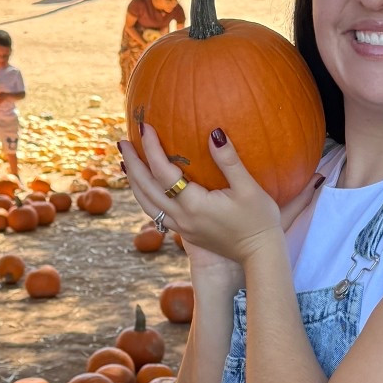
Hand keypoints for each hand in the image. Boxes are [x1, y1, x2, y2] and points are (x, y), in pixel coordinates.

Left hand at [122, 123, 321, 269]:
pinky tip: (146, 187)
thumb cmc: (259, 221)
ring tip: (126, 163)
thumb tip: (214, 133)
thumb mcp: (249, 188)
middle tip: (122, 142)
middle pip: (146, 188)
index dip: (152, 148)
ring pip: (146, 204)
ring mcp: (181, 228)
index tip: (145, 127)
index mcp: (194, 205)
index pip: (163, 172)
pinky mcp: (186, 234)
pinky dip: (144, 196)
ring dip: (134, 182)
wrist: (260, 255)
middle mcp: (181, 218)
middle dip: (133, 164)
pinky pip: (155, 213)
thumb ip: (229, 161)